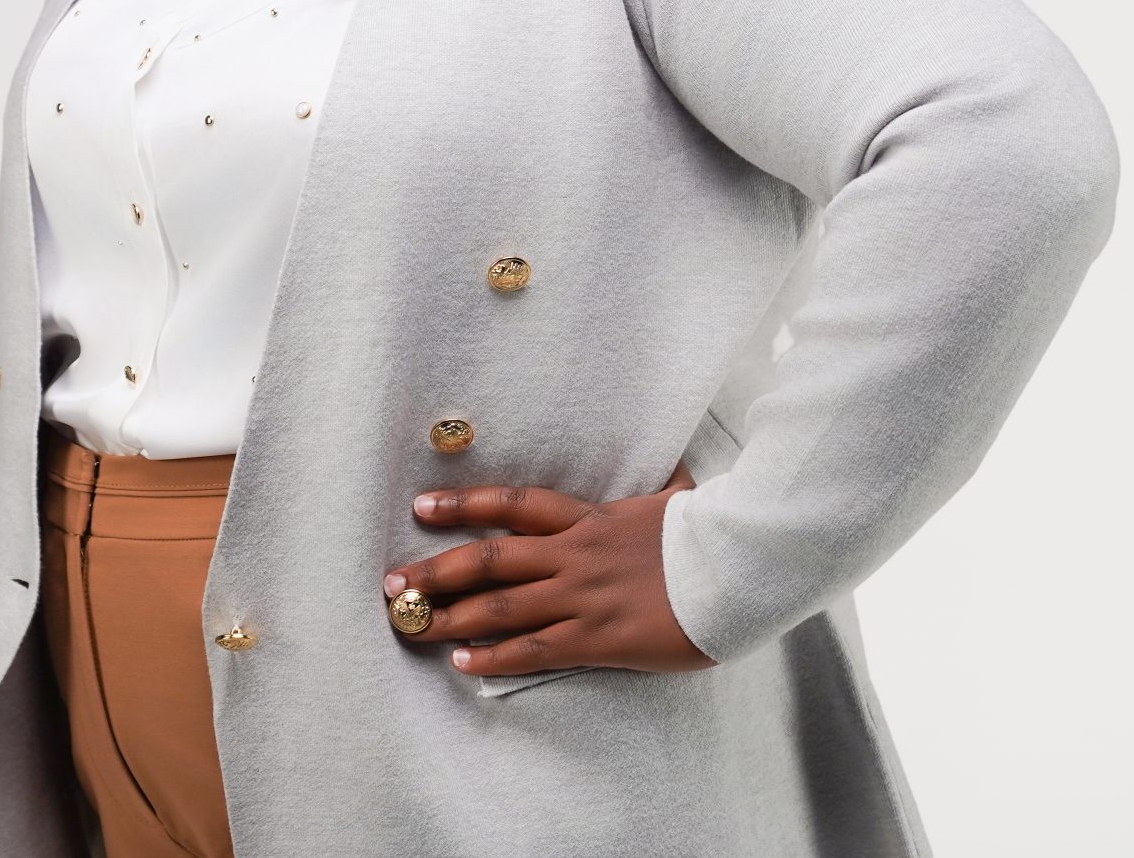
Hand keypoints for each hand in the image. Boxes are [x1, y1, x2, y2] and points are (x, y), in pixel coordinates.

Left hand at [380, 460, 717, 676]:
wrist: (741, 568)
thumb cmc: (712, 535)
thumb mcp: (679, 502)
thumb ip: (664, 489)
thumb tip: (674, 471)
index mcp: (590, 518)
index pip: (515, 504)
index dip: (465, 504)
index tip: (421, 506)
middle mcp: (576, 554)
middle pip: (492, 557)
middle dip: (437, 570)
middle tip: (391, 581)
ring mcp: (585, 595)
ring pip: (503, 605)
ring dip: (451, 616)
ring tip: (409, 624)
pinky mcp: (600, 636)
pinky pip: (537, 647)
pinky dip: (497, 655)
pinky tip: (464, 661)